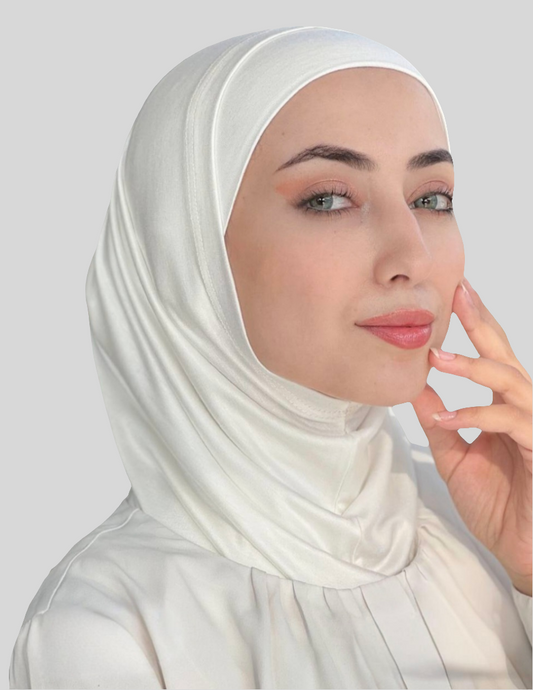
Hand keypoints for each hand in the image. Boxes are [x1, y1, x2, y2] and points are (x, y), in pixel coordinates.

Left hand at [412, 278, 531, 595]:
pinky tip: (449, 418)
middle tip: (459, 291)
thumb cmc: (499, 505)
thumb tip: (415, 387)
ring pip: (511, 382)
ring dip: (474, 367)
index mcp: (504, 408)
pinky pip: (511, 422)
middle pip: (505, 355)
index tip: (456, 293)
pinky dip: (478, 417)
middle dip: (482, 322)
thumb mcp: (455, 458)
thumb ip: (439, 422)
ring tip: (436, 357)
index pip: (491, 358)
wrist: (523, 551)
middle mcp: (523, 409)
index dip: (475, 325)